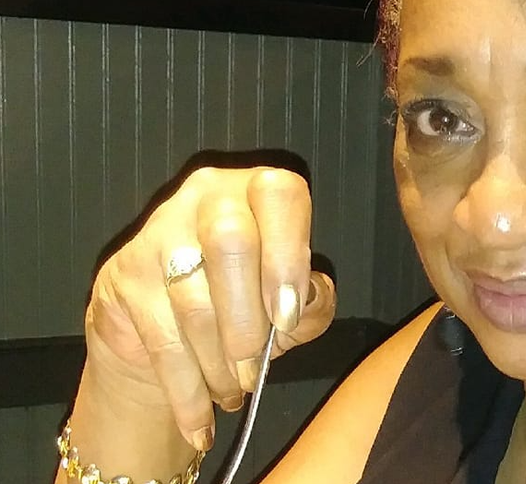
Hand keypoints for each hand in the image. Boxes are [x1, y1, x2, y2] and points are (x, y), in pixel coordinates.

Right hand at [84, 166, 335, 450]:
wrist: (162, 334)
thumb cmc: (245, 309)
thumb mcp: (291, 304)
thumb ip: (314, 302)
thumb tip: (307, 302)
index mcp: (258, 190)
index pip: (280, 195)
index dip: (288, 256)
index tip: (288, 318)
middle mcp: (207, 196)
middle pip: (230, 241)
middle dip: (248, 318)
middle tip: (254, 366)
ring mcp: (158, 232)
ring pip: (193, 299)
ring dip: (218, 362)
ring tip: (233, 392)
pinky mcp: (123, 274)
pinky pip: (160, 338)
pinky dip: (186, 390)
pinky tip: (201, 422)